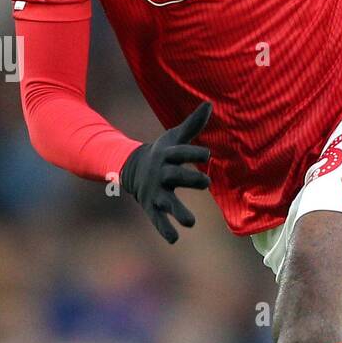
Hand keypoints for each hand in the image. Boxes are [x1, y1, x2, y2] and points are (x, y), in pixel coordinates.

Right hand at [120, 101, 212, 242]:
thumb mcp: (174, 137)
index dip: (193, 153)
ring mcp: (155, 191)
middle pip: (176, 176)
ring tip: (190, 222)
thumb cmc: (162, 152)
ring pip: (167, 201)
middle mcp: (161, 174)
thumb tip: (210, 103)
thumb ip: (193, 124)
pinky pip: (157, 219)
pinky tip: (174, 239)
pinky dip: (164, 229)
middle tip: (205, 182)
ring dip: (178, 211)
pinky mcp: (151, 206)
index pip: (181, 153)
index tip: (208, 154)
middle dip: (190, 179)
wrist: (131, 167)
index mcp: (168, 156)